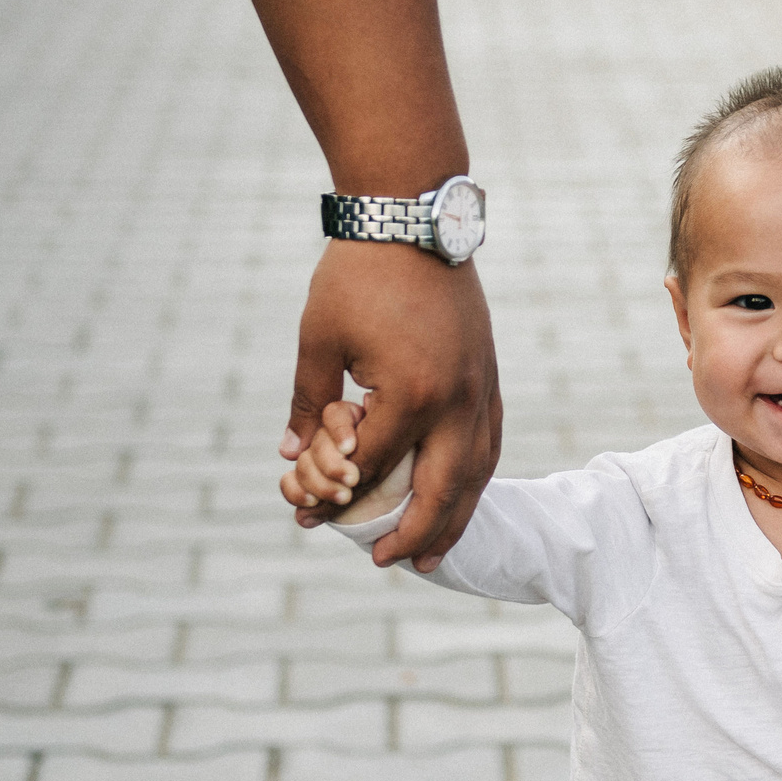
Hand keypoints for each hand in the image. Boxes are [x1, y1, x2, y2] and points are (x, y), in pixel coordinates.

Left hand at [278, 241, 499, 567]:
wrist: (414, 215)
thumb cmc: (358, 274)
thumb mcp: (319, 340)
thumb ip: (310, 404)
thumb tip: (290, 455)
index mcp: (413, 394)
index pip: (373, 466)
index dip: (335, 494)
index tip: (304, 514)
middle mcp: (459, 400)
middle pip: (442, 489)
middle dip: (414, 534)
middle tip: (386, 565)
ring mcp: (483, 388)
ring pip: (479, 472)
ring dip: (456, 516)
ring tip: (433, 554)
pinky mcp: (491, 374)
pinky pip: (490, 441)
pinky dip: (477, 476)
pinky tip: (462, 493)